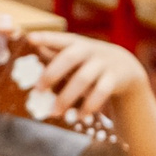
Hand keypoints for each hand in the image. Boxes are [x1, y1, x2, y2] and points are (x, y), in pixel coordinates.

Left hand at [31, 32, 150, 119]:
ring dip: (66, 98)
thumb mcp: (75, 55)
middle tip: (37, 90)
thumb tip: (32, 54)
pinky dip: (88, 106)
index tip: (30, 38)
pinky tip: (78, 117)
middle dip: (51, 74)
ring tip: (53, 113)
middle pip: (69, 57)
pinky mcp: (114, 78)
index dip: (46, 38)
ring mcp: (103, 63)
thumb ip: (55, 55)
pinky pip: (100, 93)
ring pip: (82, 79)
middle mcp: (90, 50)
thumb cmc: (89, 62)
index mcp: (76, 43)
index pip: (60, 39)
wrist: (125, 67)